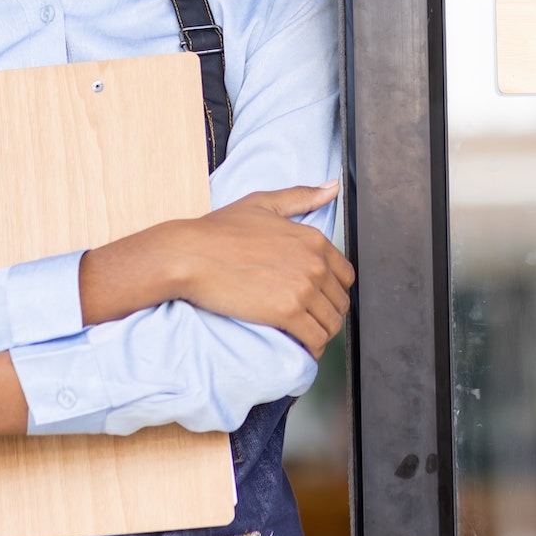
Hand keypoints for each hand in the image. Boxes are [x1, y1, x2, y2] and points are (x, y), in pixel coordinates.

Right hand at [84, 183, 352, 355]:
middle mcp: (314, 263)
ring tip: (304, 335)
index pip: (345, 276)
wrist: (190, 255)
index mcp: (313, 239)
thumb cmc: (219, 230)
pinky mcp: (287, 312)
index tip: (317, 298)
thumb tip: (333, 187)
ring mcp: (302, 288)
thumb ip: (302, 196)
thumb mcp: (263, 204)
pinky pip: (315, 340)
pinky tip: (301, 347)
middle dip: (327, 313)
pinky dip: (312, 348)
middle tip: (308, 319)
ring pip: (331, 323)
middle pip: (340, 302)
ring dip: (321, 333)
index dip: (332, 290)